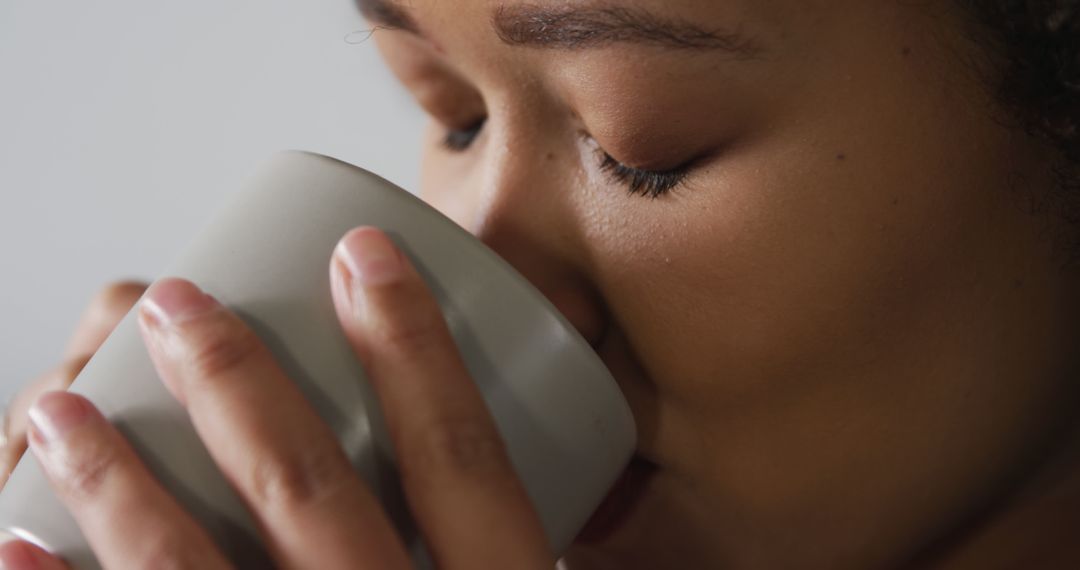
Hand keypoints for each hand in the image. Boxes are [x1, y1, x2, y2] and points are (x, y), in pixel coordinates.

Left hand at [1, 228, 552, 568]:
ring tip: (64, 412)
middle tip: (181, 305)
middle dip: (236, 383)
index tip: (364, 255)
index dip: (413, 344)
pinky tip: (19, 546)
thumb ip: (505, 542)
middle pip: (310, 492)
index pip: (460, 456)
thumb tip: (497, 447)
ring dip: (119, 485)